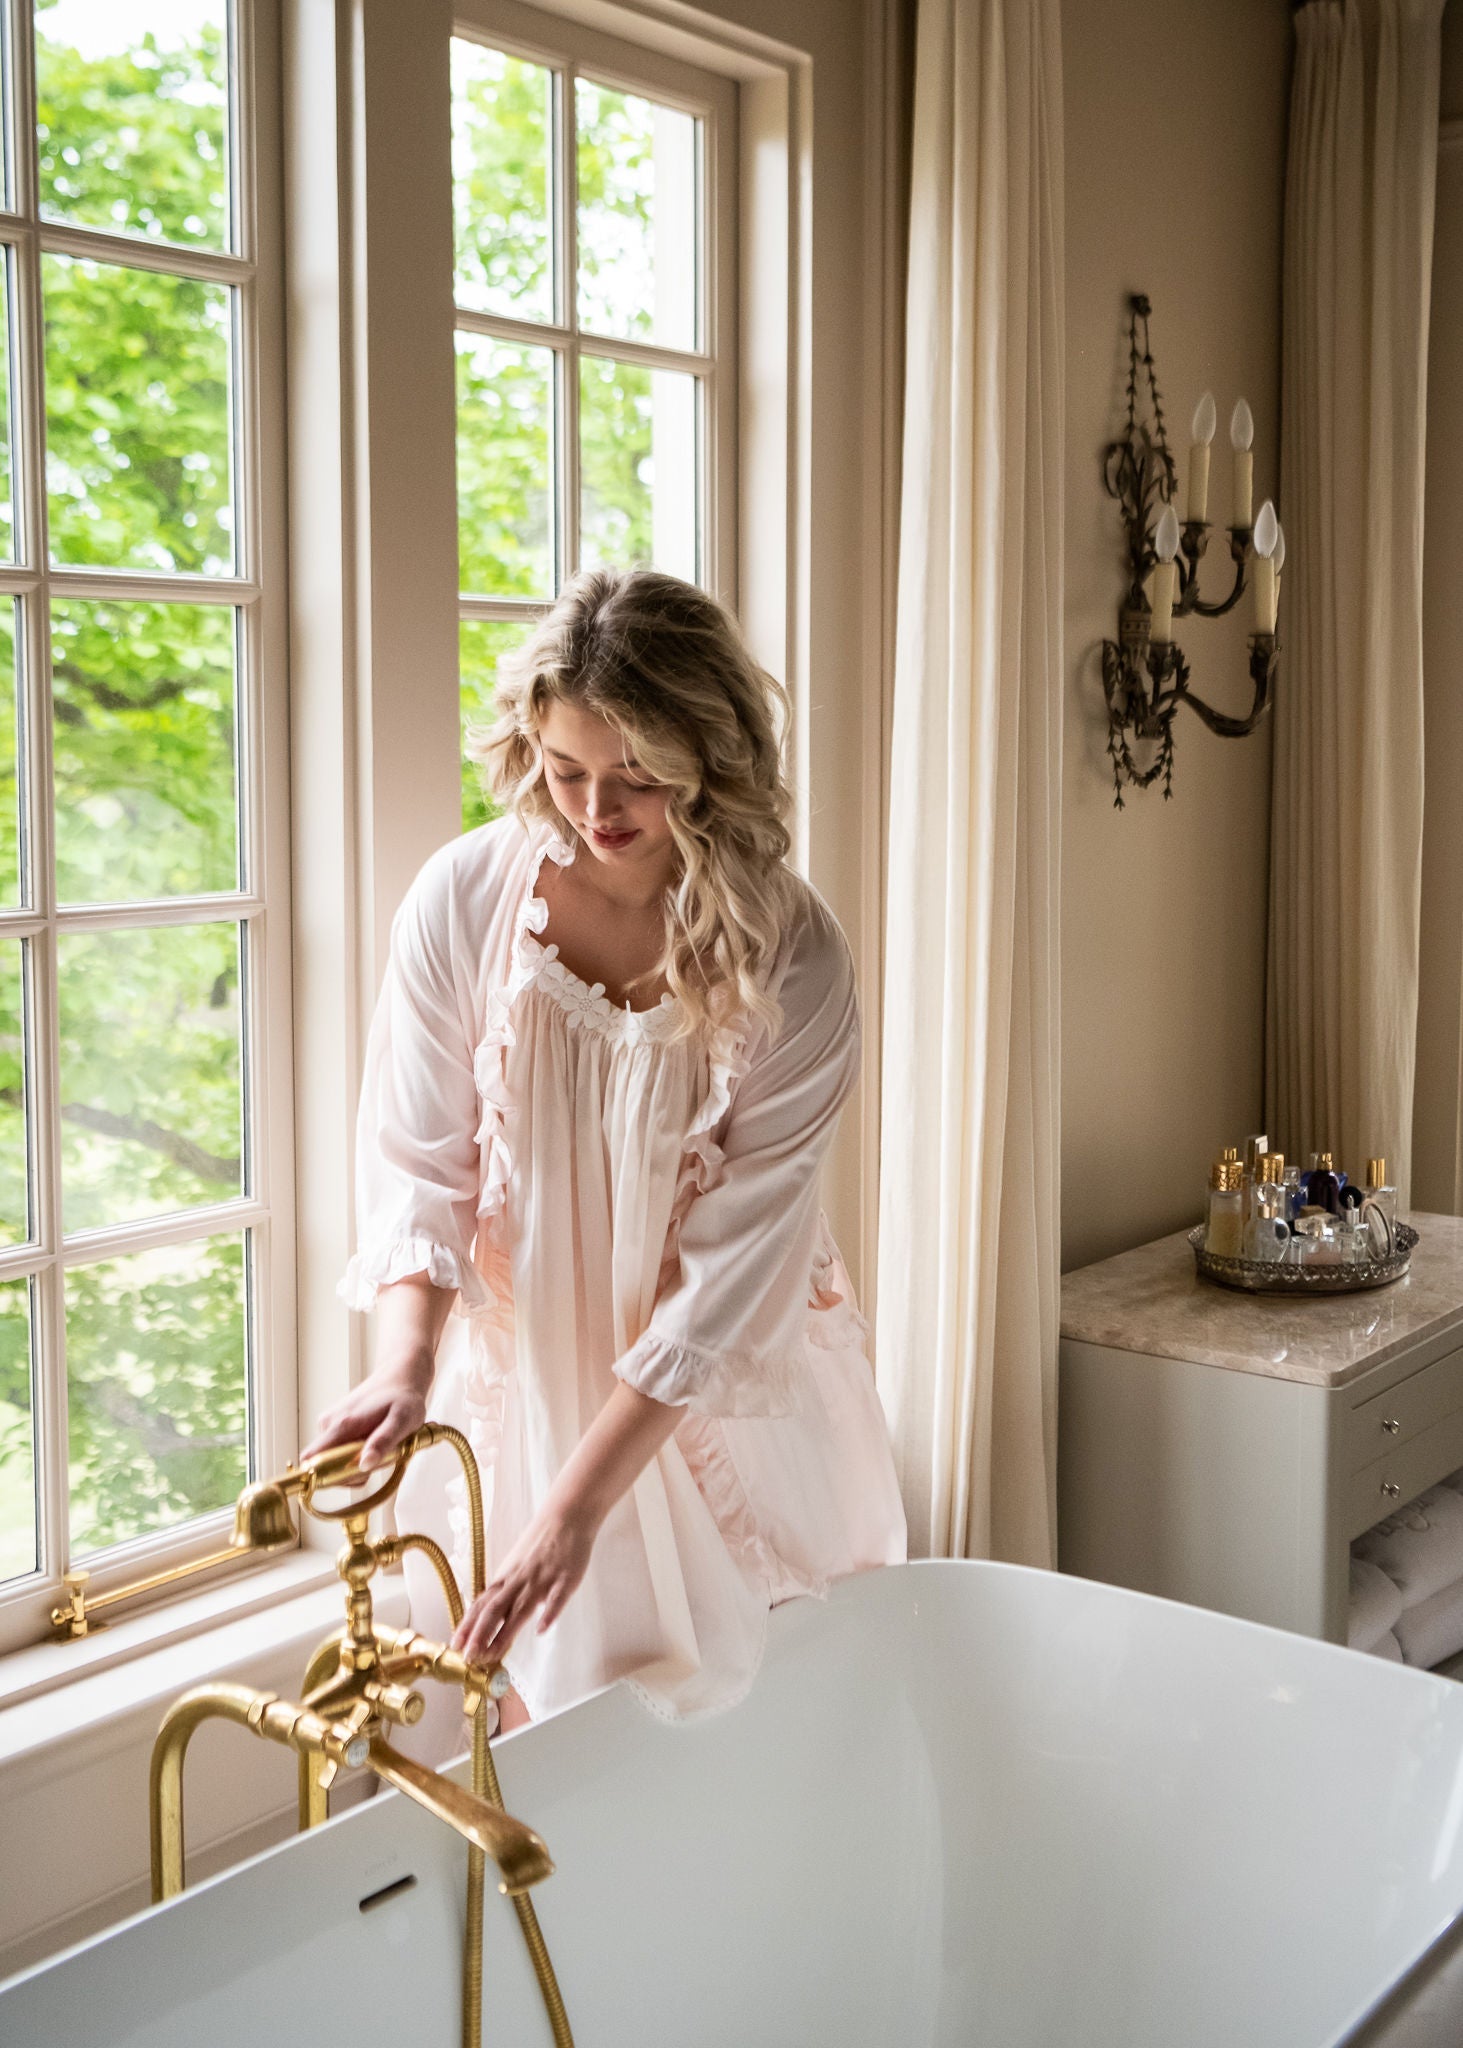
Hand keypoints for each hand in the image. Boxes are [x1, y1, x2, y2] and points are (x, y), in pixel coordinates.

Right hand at [302, 1355, 431, 1470]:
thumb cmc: (404, 1399)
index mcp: (342, 1424)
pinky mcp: (334, 1424)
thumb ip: (383, 1442)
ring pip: (331, 1459)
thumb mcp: (403, 1420)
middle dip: (347, 1473)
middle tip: (377, 1460)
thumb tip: (364, 1465)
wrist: (399, 1376)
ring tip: (379, 1448)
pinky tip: (371, 1442)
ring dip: (354, 1463)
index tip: (354, 1476)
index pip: (311, 1460)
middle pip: (321, 1465)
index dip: (325, 1478)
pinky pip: (337, 1450)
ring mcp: (330, 1423)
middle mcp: (329, 1423)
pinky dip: (353, 1454)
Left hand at [452, 1504, 598, 1665]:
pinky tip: (542, 1630)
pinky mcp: (565, 1578)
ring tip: (493, 1655)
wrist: (566, 1515)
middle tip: (469, 1658)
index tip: (455, 1645)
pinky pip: (556, 1598)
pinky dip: (549, 1614)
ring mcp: (541, 1579)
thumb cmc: (541, 1542)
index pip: (481, 1605)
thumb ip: (507, 1588)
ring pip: (520, 1609)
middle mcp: (518, 1580)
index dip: (467, 1626)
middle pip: (494, 1610)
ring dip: (505, 1633)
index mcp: (506, 1577)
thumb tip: (492, 1612)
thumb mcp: (516, 1564)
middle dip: (479, 1635)